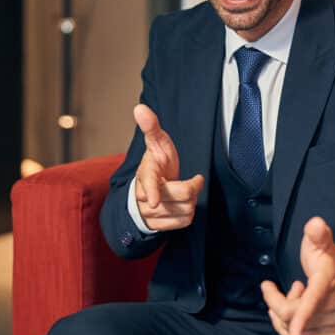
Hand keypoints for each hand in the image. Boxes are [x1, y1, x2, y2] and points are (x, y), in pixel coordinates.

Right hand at [133, 104, 203, 230]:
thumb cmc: (158, 164)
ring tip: (184, 192)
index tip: (153, 201)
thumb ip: (151, 127)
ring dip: (191, 201)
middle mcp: (144, 196)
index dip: (151, 192)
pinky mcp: (157, 226)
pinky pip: (183, 223)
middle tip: (194, 180)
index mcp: (145, 174)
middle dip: (193, 187)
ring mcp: (149, 214)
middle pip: (181, 196)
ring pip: (184, 211)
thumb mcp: (157, 143)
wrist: (151, 189)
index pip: (149, 184)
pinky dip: (188, 214)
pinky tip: (183, 205)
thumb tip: (140, 108)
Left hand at [260, 217, 334, 334]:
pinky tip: (293, 309)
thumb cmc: (328, 260)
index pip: (314, 300)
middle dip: (274, 301)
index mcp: (327, 283)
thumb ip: (317, 234)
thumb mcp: (321, 243)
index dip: (303, 315)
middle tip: (270, 287)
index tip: (294, 329)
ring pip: (293, 330)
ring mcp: (332, 321)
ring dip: (283, 313)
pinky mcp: (329, 331)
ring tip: (289, 296)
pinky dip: (289, 325)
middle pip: (292, 315)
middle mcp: (332, 305)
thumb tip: (315, 224)